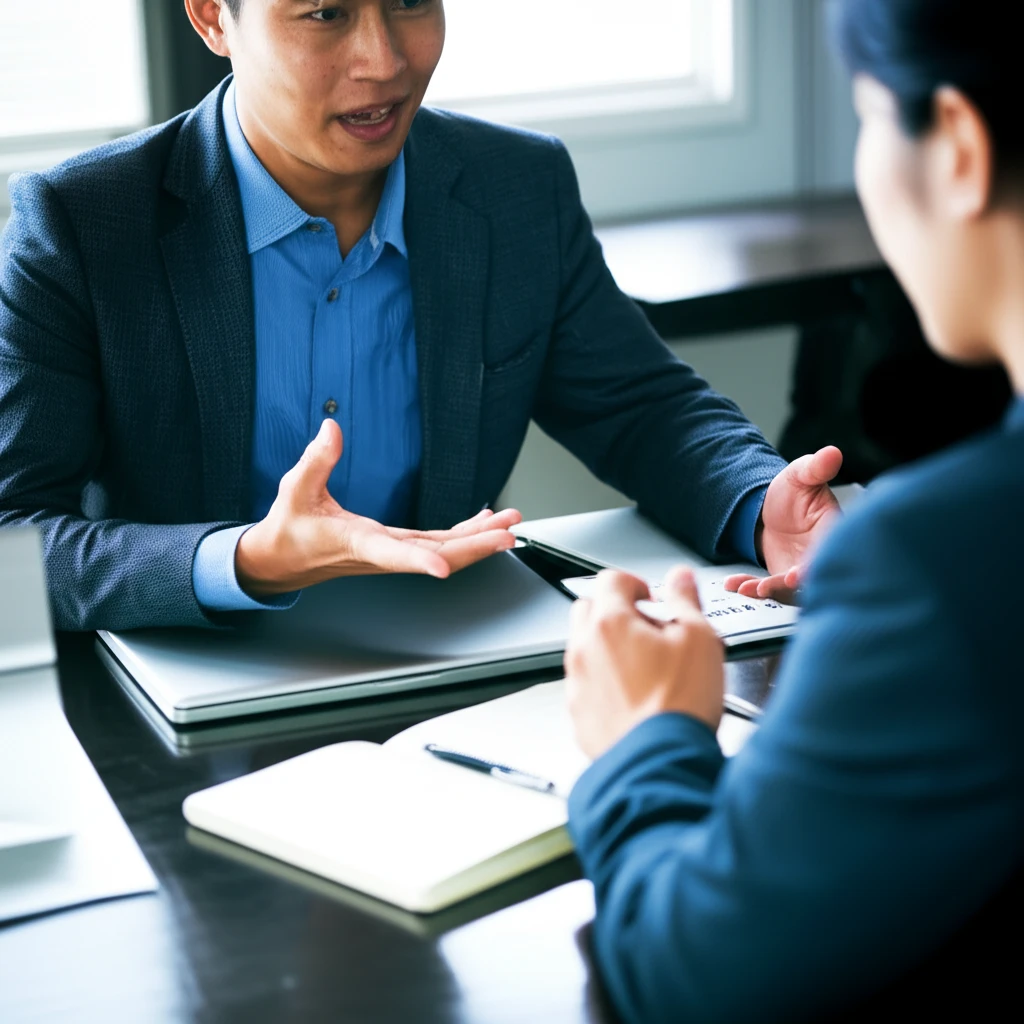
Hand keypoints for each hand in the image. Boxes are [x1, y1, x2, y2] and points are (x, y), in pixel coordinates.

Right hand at [236, 420, 521, 596]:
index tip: (442, 569)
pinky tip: (483, 525)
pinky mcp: (395, 547)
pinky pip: (437, 544)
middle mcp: (382, 553)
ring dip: (478, 540)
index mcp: (357, 543)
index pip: (392, 554)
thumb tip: (332, 429)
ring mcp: (392, 552)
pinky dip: (463, 535)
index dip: (418, 562)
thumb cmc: (288, 530)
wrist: (280, 562)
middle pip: (436, 555)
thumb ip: (316, 460)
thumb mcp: (294, 491)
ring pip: (443, 551)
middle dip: (475, 546)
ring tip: (509, 526)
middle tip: (507, 533)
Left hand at [564, 568, 724, 759]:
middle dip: (615, 611)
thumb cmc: (678, 706)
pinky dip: (605, 682)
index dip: (636, 583)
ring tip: (646, 666)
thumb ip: (686, 601)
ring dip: (609, 647)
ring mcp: (577, 684)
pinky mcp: (579, 714)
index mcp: (610, 623)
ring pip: (585, 649)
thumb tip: (680, 579)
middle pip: (588, 610)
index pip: (611, 580)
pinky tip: (635, 697)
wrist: (659, 764)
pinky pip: (586, 685)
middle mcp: (584, 650)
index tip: (651, 598)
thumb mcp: (699, 640)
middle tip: (647, 628)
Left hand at [725, 446, 842, 603]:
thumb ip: (816, 467)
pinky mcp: (781, 580)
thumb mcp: (802, 475)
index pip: (827, 553)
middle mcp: (818, 556)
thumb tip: (831, 453)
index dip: (813, 566)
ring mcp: (800, 570)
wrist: (771, 507)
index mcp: (831, 532)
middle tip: (767, 587)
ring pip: (788, 589)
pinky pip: (767, 588)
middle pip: (809, 578)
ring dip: (768, 592)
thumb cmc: (794, 492)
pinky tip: (735, 585)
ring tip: (747, 589)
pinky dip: (751, 588)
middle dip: (789, 587)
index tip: (796, 574)